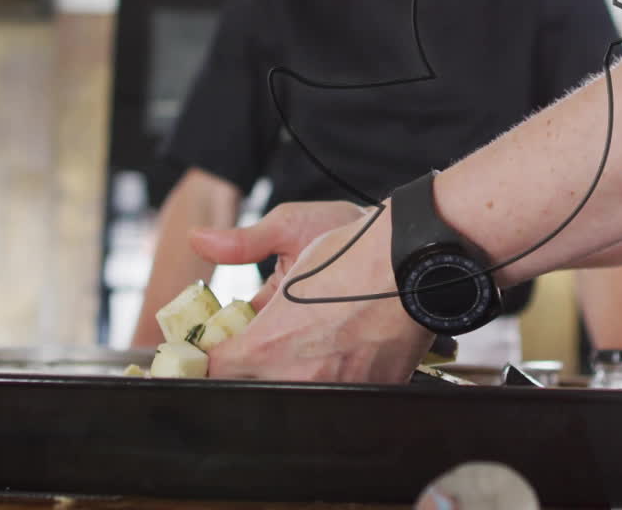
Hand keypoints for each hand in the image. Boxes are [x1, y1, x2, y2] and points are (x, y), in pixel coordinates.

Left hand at [203, 207, 432, 382]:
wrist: (422, 260)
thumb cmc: (361, 246)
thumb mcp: (290, 228)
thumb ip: (240, 243)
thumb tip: (199, 239)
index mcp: (268, 344)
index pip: (216, 370)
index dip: (211, 355)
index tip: (214, 344)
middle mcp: (299, 377)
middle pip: (252, 386)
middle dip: (250, 364)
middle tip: (261, 335)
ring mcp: (337, 390)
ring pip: (293, 394)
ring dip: (290, 371)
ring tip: (306, 336)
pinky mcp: (370, 391)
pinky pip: (335, 392)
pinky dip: (330, 374)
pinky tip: (338, 345)